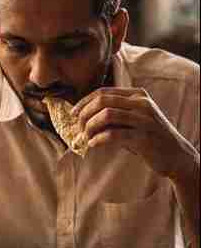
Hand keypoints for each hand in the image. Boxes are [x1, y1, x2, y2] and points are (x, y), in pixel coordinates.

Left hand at [74, 87, 196, 180]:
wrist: (175, 155)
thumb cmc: (147, 137)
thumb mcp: (132, 119)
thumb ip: (113, 113)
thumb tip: (81, 115)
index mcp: (137, 95)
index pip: (102, 92)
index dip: (83, 102)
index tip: (72, 114)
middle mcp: (142, 103)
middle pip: (102, 101)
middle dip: (84, 115)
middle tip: (79, 129)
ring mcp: (144, 119)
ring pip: (106, 115)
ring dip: (90, 127)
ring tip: (86, 138)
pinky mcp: (144, 137)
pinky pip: (114, 134)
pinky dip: (98, 139)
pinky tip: (93, 144)